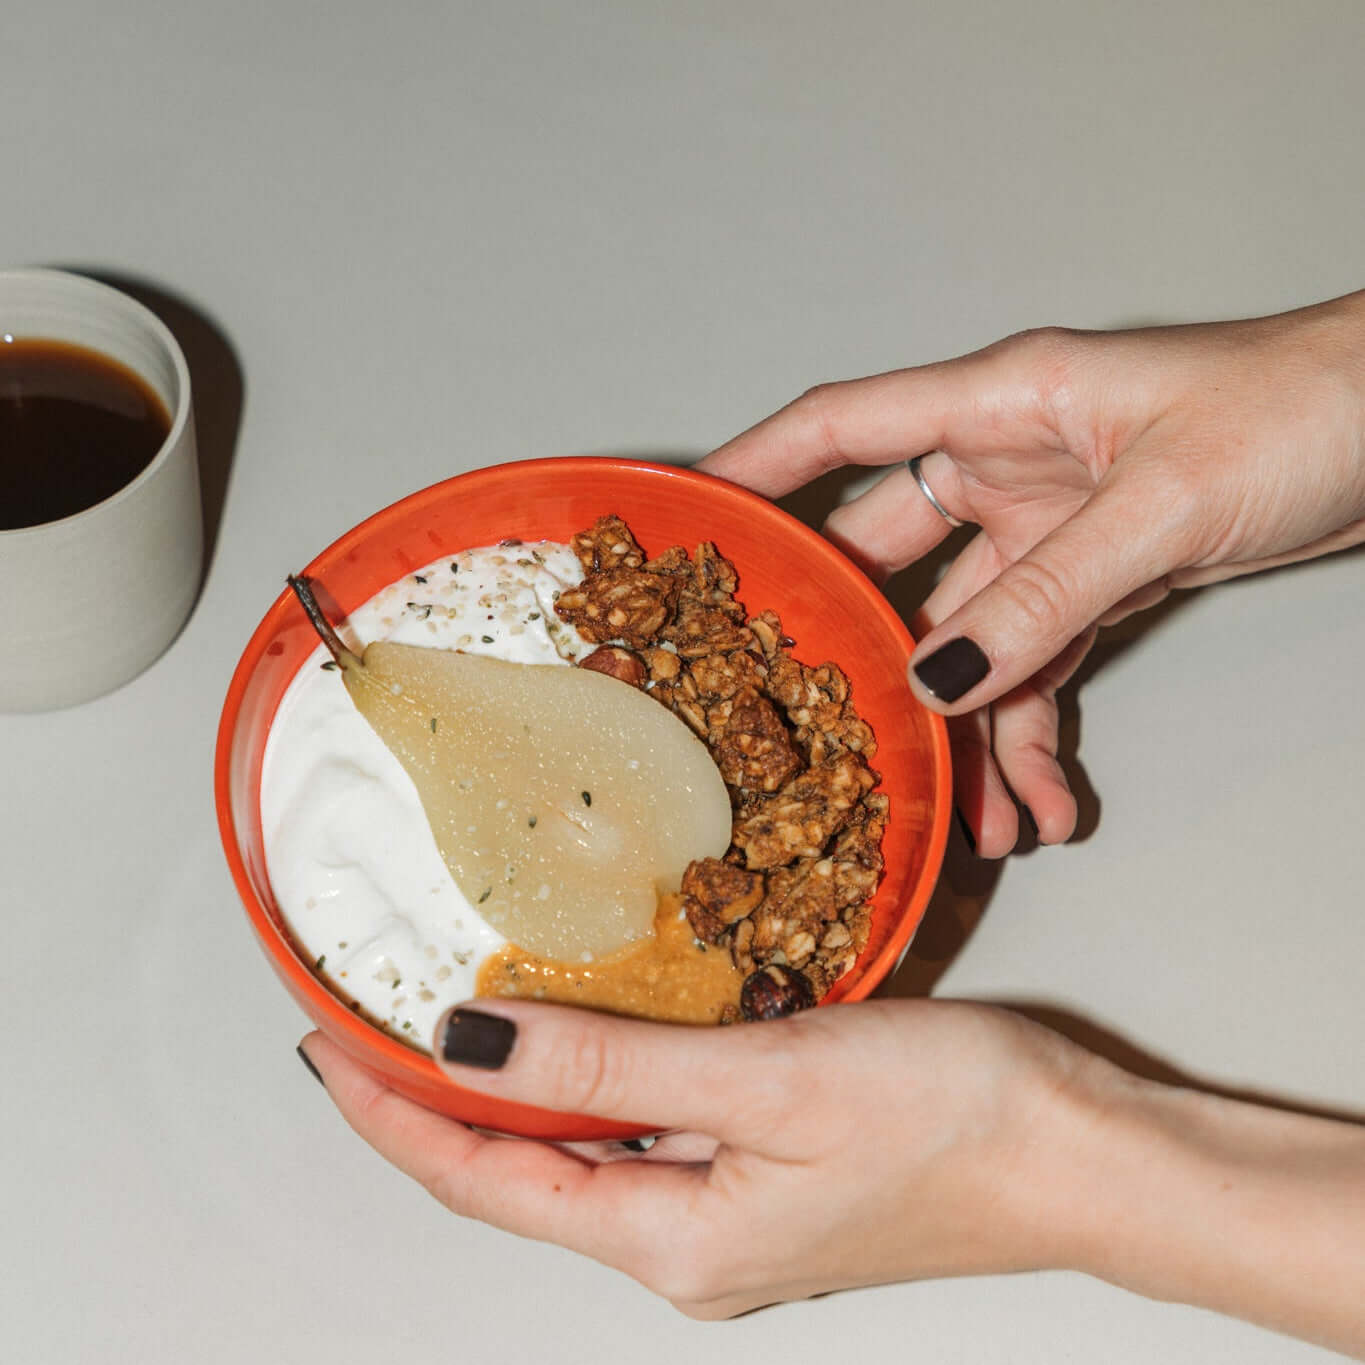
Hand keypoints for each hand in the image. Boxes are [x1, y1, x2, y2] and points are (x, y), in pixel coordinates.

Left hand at [300, 999, 1364, 1352]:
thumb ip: (614, 1067)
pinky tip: (589, 1030)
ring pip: (584, 1151)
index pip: (486, 1184)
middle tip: (374, 1019)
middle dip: (437, 1104)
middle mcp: (688, 1244)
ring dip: (516, 1090)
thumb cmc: (953, 1122)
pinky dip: (597, 1082)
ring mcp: (730, 1215)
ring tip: (455, 1016)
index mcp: (675, 1241)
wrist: (1086, 1155)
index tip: (328, 1048)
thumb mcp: (768, 1078)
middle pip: (522, 1176)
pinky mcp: (769, 1175)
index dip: (395, 1118)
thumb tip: (468, 1046)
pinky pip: (648, 1130)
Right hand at [699, 290, 1364, 854]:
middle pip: (888, 562)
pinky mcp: (1095, 581)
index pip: (840, 429)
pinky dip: (1034, 738)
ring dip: (963, 731)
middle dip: (855, 649)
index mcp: (1002, 404)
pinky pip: (1038, 668)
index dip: (754, 471)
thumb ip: (1045, 595)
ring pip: (966, 641)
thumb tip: (935, 678)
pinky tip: (1041, 807)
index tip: (688, 522)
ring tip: (965, 821)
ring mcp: (1048, 529)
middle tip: (805, 721)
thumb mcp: (1162, 503)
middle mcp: (1008, 465)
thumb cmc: (1304, 407)